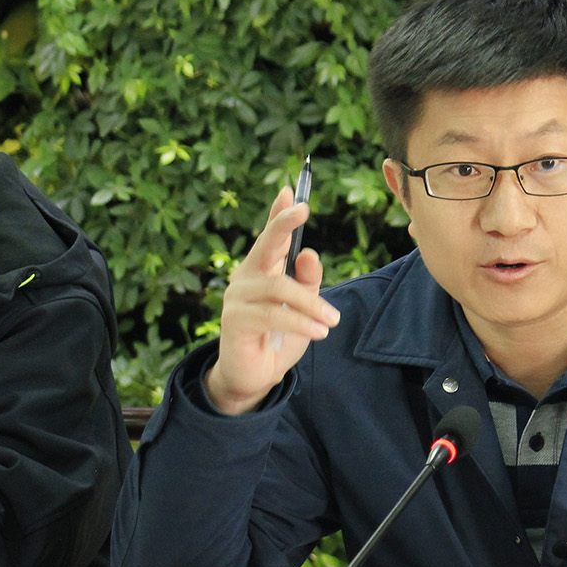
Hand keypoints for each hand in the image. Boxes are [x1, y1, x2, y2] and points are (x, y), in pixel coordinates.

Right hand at [204, 186, 339, 413]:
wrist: (255, 376)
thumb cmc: (279, 336)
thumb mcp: (303, 306)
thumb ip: (308, 281)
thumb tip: (310, 252)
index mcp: (261, 268)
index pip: (270, 235)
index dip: (279, 213)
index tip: (291, 190)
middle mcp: (245, 277)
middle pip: (265, 245)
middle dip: (283, 224)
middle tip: (302, 209)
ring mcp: (237, 297)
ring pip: (279, 288)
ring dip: (311, 303)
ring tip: (332, 320)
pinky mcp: (235, 320)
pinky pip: (274, 314)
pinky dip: (300, 321)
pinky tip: (319, 331)